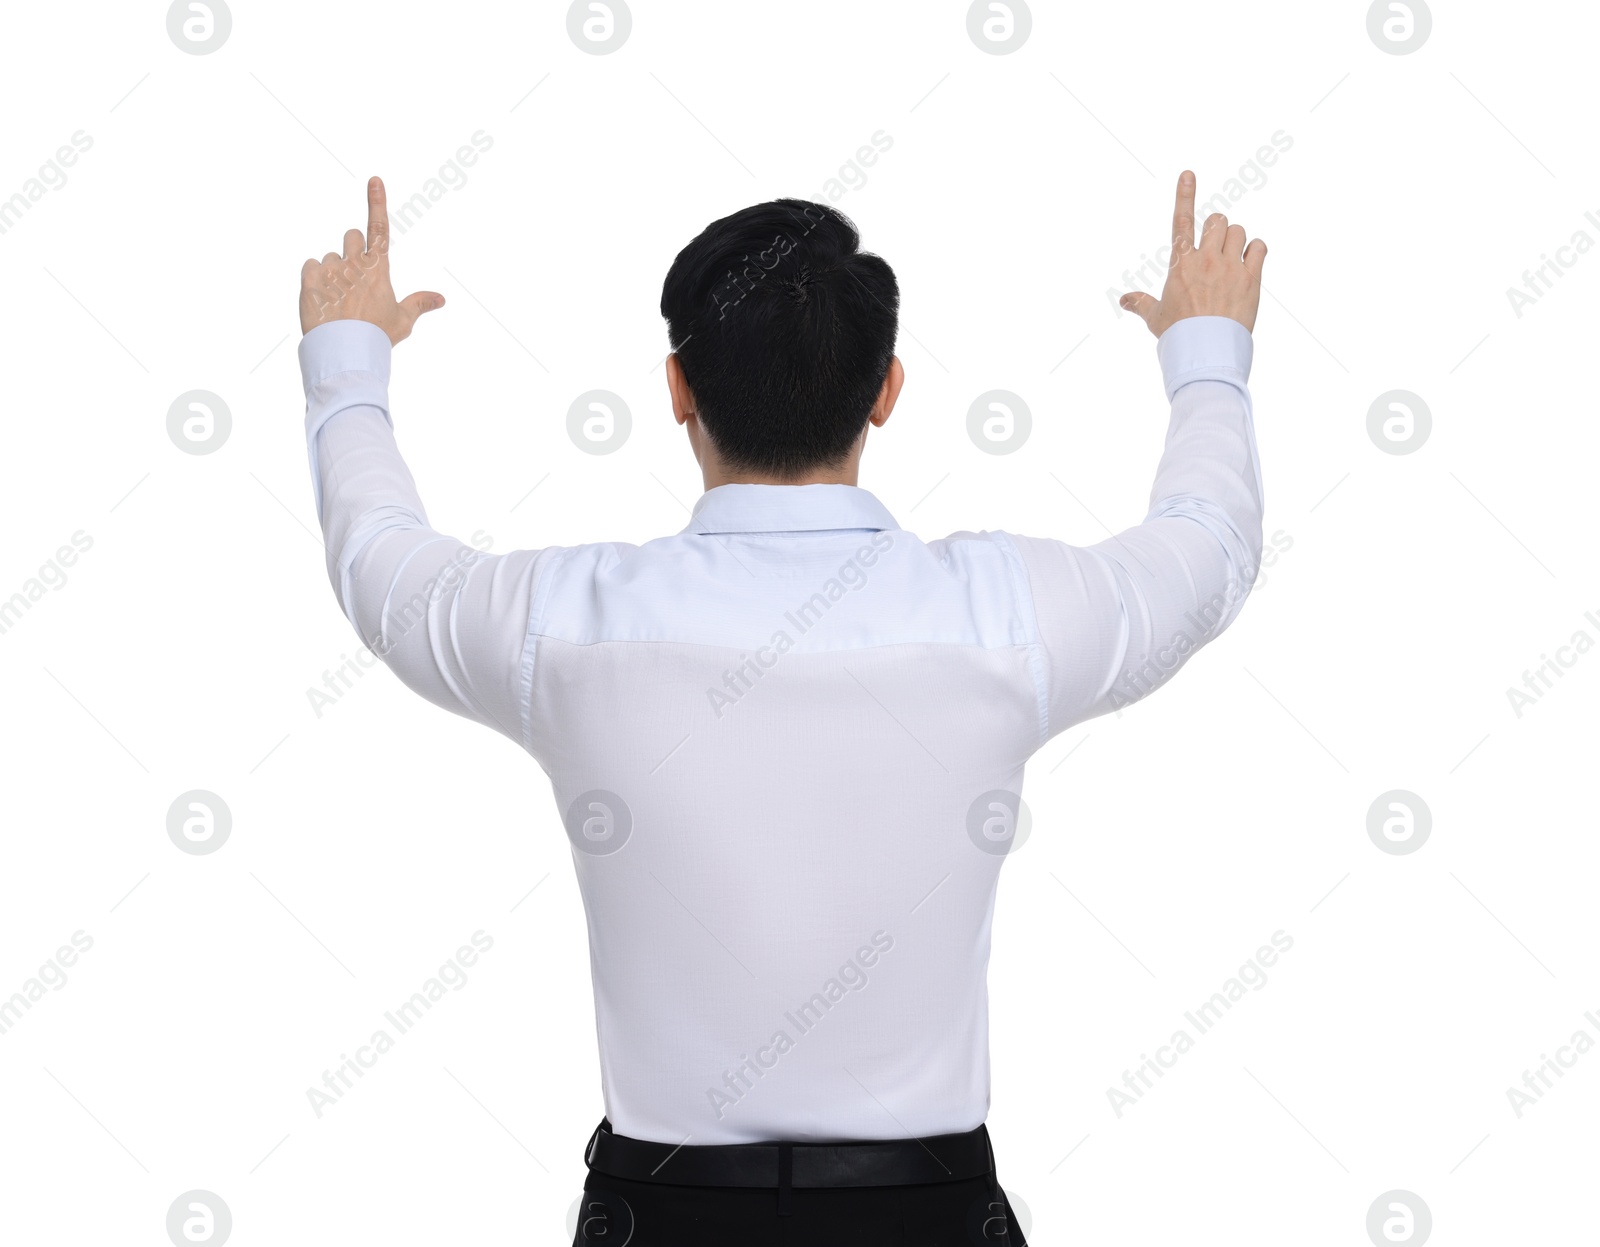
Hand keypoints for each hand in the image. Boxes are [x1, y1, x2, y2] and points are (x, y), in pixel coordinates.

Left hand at [299, 176, 444, 344]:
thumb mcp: (402, 322)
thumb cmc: (377, 337)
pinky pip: (310, 265)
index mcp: (378, 269)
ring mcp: (330, 269)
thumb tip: (440, 298)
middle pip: (350, 237)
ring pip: (330, 257)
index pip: (379, 228)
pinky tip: (323, 299)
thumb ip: (419, 304)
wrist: (345, 352)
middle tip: (353, 279)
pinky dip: (315, 278)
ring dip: (333, 271)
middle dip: (352, 251)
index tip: (374, 181)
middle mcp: (354, 263)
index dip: (377, 202)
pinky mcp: (310, 278)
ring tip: (337, 300)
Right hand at [1120, 171, 1265, 335]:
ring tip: (1232, 259)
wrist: (1205, 350)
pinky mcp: (1251, 278)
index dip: (1185, 195)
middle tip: (1216, 248)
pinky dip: (1256, 250)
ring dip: (1236, 240)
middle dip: (1217, 229)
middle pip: (1218, 221)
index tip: (1188, 174)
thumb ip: (1141, 303)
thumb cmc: (1178, 335)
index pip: (1181, 221)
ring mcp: (1230, 267)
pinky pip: (1259, 247)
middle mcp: (1205, 260)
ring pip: (1238, 231)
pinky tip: (1250, 262)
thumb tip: (1124, 300)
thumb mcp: (1155, 318)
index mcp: (1180, 264)